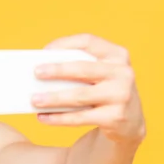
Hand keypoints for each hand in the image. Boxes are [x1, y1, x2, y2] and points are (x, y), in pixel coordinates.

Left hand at [31, 33, 145, 143]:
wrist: (129, 122)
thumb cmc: (104, 91)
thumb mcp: (100, 74)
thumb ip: (79, 67)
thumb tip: (42, 71)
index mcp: (117, 55)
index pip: (88, 41)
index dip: (65, 43)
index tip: (45, 50)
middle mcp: (122, 73)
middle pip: (83, 68)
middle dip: (57, 70)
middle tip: (36, 72)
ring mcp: (121, 95)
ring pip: (79, 95)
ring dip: (53, 98)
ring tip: (34, 99)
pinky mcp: (115, 117)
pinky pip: (80, 118)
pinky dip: (59, 118)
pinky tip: (43, 117)